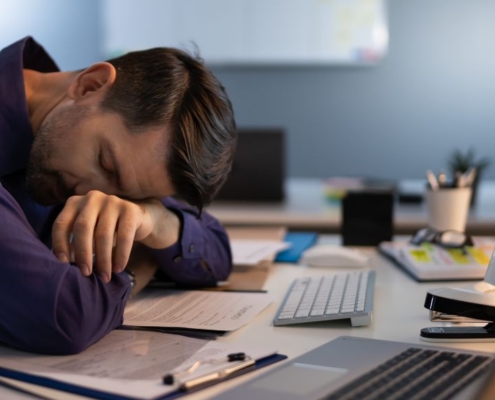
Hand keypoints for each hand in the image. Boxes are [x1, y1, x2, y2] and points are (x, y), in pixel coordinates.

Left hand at [52, 190, 179, 281]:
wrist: (136, 220)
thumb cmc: (105, 230)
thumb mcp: (87, 232)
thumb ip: (74, 242)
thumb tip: (64, 267)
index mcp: (75, 203)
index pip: (61, 223)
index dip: (60, 244)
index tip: (63, 264)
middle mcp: (92, 198)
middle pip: (82, 227)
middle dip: (83, 254)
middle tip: (86, 274)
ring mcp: (112, 201)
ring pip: (103, 234)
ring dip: (103, 259)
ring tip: (104, 276)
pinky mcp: (130, 209)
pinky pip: (124, 236)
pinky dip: (121, 255)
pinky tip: (118, 268)